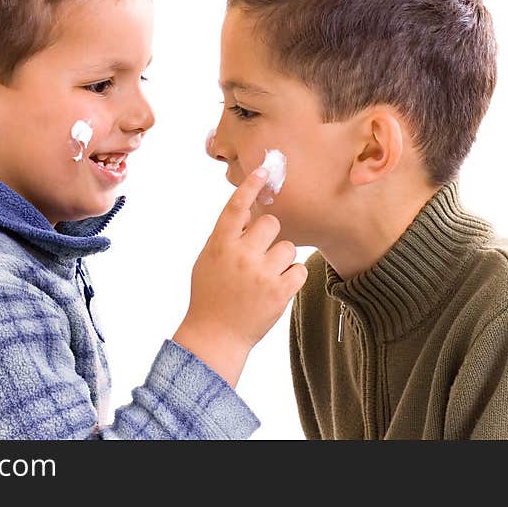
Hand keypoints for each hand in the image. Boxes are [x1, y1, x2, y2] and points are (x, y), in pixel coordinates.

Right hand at [173, 167, 307, 386]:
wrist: (216, 336)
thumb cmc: (211, 295)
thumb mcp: (208, 260)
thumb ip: (226, 235)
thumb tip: (247, 209)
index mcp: (220, 245)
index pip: (236, 207)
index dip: (251, 186)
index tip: (264, 170)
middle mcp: (241, 255)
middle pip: (271, 223)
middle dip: (268, 236)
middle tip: (258, 255)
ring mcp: (261, 274)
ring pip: (288, 247)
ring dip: (280, 259)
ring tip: (265, 277)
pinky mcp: (280, 292)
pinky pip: (298, 269)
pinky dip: (291, 277)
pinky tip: (276, 288)